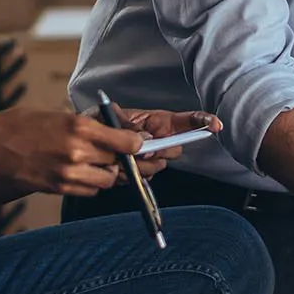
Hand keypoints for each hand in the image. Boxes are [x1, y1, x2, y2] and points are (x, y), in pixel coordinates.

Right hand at [0, 109, 140, 196]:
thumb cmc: (20, 125)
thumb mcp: (57, 114)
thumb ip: (87, 125)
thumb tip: (115, 131)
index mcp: (79, 127)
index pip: (127, 142)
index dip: (135, 143)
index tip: (136, 143)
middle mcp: (78, 151)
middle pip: (120, 162)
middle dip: (121, 158)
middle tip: (117, 153)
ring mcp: (69, 173)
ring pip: (107, 180)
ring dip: (107, 173)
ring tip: (94, 163)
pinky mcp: (60, 188)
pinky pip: (90, 191)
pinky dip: (91, 183)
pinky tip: (80, 173)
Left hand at [81, 104, 221, 178]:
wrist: (78, 142)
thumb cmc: (93, 122)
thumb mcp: (105, 115)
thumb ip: (122, 121)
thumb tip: (143, 138)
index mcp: (154, 121)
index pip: (184, 121)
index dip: (201, 121)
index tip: (214, 125)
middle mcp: (155, 139)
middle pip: (173, 150)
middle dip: (161, 151)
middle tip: (144, 149)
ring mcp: (147, 158)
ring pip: (157, 167)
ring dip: (140, 164)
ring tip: (119, 158)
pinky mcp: (138, 173)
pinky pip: (143, 179)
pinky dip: (129, 175)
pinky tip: (117, 167)